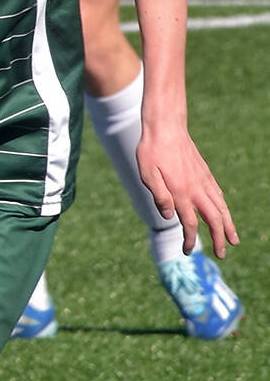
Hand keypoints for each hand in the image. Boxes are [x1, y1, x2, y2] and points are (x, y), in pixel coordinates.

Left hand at [137, 128, 237, 257]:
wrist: (166, 127)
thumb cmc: (151, 150)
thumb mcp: (147, 174)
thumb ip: (159, 195)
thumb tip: (168, 216)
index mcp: (181, 192)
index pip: (189, 223)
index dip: (189, 239)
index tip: (188, 251)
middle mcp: (196, 188)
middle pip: (213, 219)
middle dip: (218, 238)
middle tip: (223, 254)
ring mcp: (202, 180)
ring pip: (220, 207)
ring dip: (228, 225)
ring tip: (233, 239)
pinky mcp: (204, 172)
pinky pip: (218, 194)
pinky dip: (223, 207)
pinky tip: (223, 212)